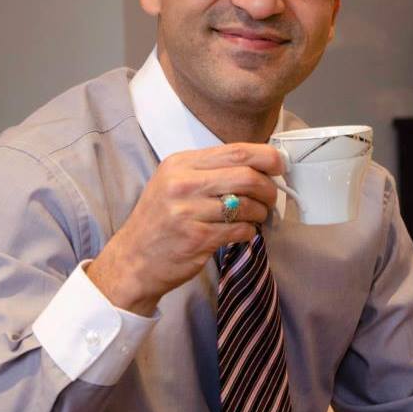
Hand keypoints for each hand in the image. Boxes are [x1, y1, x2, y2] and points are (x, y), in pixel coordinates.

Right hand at [87, 143, 283, 314]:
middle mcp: (183, 183)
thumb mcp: (174, 182)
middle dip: (268, 187)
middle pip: (246, 175)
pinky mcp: (197, 238)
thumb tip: (257, 164)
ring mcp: (188, 211)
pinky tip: (244, 232)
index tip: (279, 165)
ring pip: (246, 204)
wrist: (132, 260)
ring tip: (256, 217)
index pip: (235, 151)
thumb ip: (210, 171)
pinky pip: (239, 229)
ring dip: (260, 212)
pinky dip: (250, 231)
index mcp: (181, 163)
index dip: (265, 156)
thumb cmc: (160, 220)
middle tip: (272, 198)